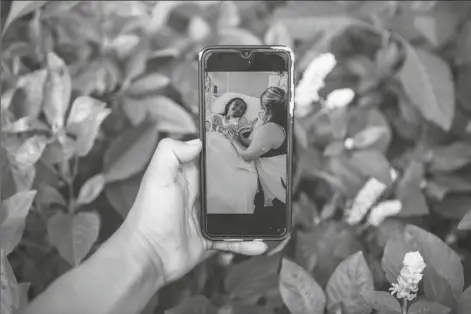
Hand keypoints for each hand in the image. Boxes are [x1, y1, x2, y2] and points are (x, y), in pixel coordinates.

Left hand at [122, 138, 266, 283]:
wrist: (148, 257)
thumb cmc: (150, 216)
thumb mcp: (157, 177)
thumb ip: (171, 152)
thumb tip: (197, 141)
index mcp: (187, 177)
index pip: (209, 160)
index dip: (226, 153)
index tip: (248, 147)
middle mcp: (198, 195)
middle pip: (227, 185)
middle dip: (247, 182)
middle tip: (269, 179)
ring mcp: (205, 218)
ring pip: (235, 212)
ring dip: (252, 215)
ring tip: (271, 214)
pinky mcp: (210, 239)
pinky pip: (233, 239)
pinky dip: (247, 242)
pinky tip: (260, 243)